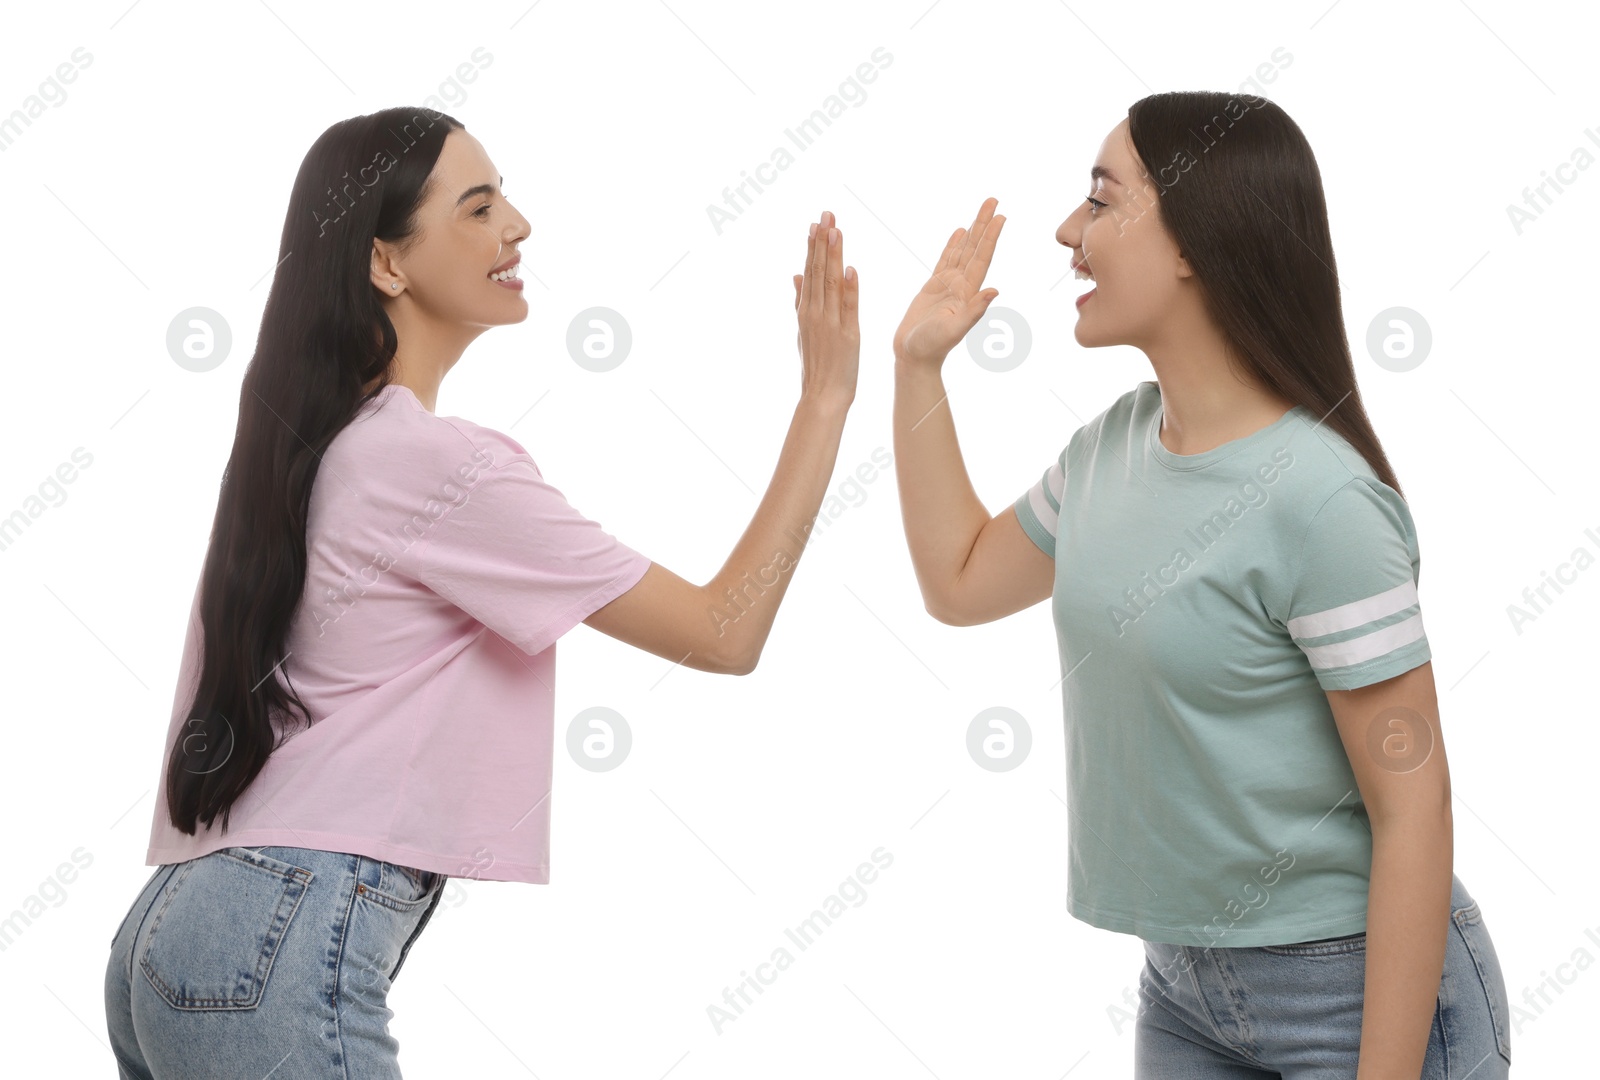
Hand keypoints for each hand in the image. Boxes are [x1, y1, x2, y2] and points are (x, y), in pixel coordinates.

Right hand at [790, 209, 858, 408]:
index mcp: (806, 311)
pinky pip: (848, 308)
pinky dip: (849, 289)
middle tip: (826, 214)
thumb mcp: (803, 331)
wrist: (822, 397)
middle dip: (822, 242)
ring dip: (833, 256)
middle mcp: (815, 313)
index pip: (810, 272)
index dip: (813, 246)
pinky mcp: (847, 335)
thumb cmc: (816, 366)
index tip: (816, 222)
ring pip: (831, 283)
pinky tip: (850, 269)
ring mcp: (830, 323)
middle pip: (818, 271)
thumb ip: (801, 301)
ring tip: (835, 231)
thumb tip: (795, 275)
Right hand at [892, 196, 1004, 369]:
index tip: (1000, 216)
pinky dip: (953, 245)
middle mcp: (961, 285)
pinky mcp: (933, 287)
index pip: (981, 258)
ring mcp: (948, 285)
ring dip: (972, 230)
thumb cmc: (932, 347)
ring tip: (981, 210)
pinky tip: (959, 233)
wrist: (914, 357)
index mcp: (968, 293)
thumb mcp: (954, 330)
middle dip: (984, 224)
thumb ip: (974, 312)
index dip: (990, 237)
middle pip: (975, 248)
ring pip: (962, 251)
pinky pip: (945, 260)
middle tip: (994, 200)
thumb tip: (994, 290)